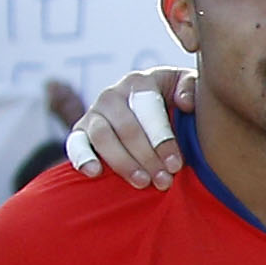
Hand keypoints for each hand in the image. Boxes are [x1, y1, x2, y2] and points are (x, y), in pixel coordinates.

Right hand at [65, 63, 199, 184]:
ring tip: (142, 182)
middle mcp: (112, 95)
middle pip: (127, 127)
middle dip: (147, 157)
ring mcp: (94, 112)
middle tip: (164, 181)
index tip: (176, 165)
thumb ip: (191, 87)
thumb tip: (184, 103)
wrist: (153, 108)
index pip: (148, 109)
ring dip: (123, 163)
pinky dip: (82, 157)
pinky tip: (95, 173)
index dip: (162, 139)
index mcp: (140, 82)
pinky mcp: (80, 131)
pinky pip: (75, 143)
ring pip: (102, 137)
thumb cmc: (176, 100)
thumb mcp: (187, 86)